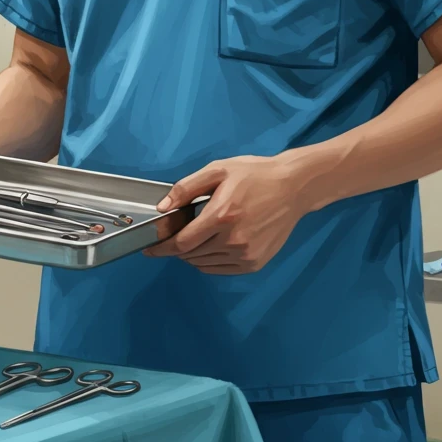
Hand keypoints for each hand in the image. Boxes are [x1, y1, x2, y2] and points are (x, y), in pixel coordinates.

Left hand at [143, 155, 303, 274]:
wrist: (292, 188)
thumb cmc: (254, 175)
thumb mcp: (218, 170)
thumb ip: (187, 188)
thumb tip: (163, 207)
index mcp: (221, 216)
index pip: (182, 243)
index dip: (162, 248)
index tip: (150, 249)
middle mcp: (233, 240)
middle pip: (191, 255)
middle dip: (178, 248)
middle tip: (177, 234)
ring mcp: (245, 255)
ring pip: (205, 265)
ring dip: (193, 255)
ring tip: (197, 237)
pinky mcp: (255, 263)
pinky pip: (221, 270)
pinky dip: (210, 262)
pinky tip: (212, 247)